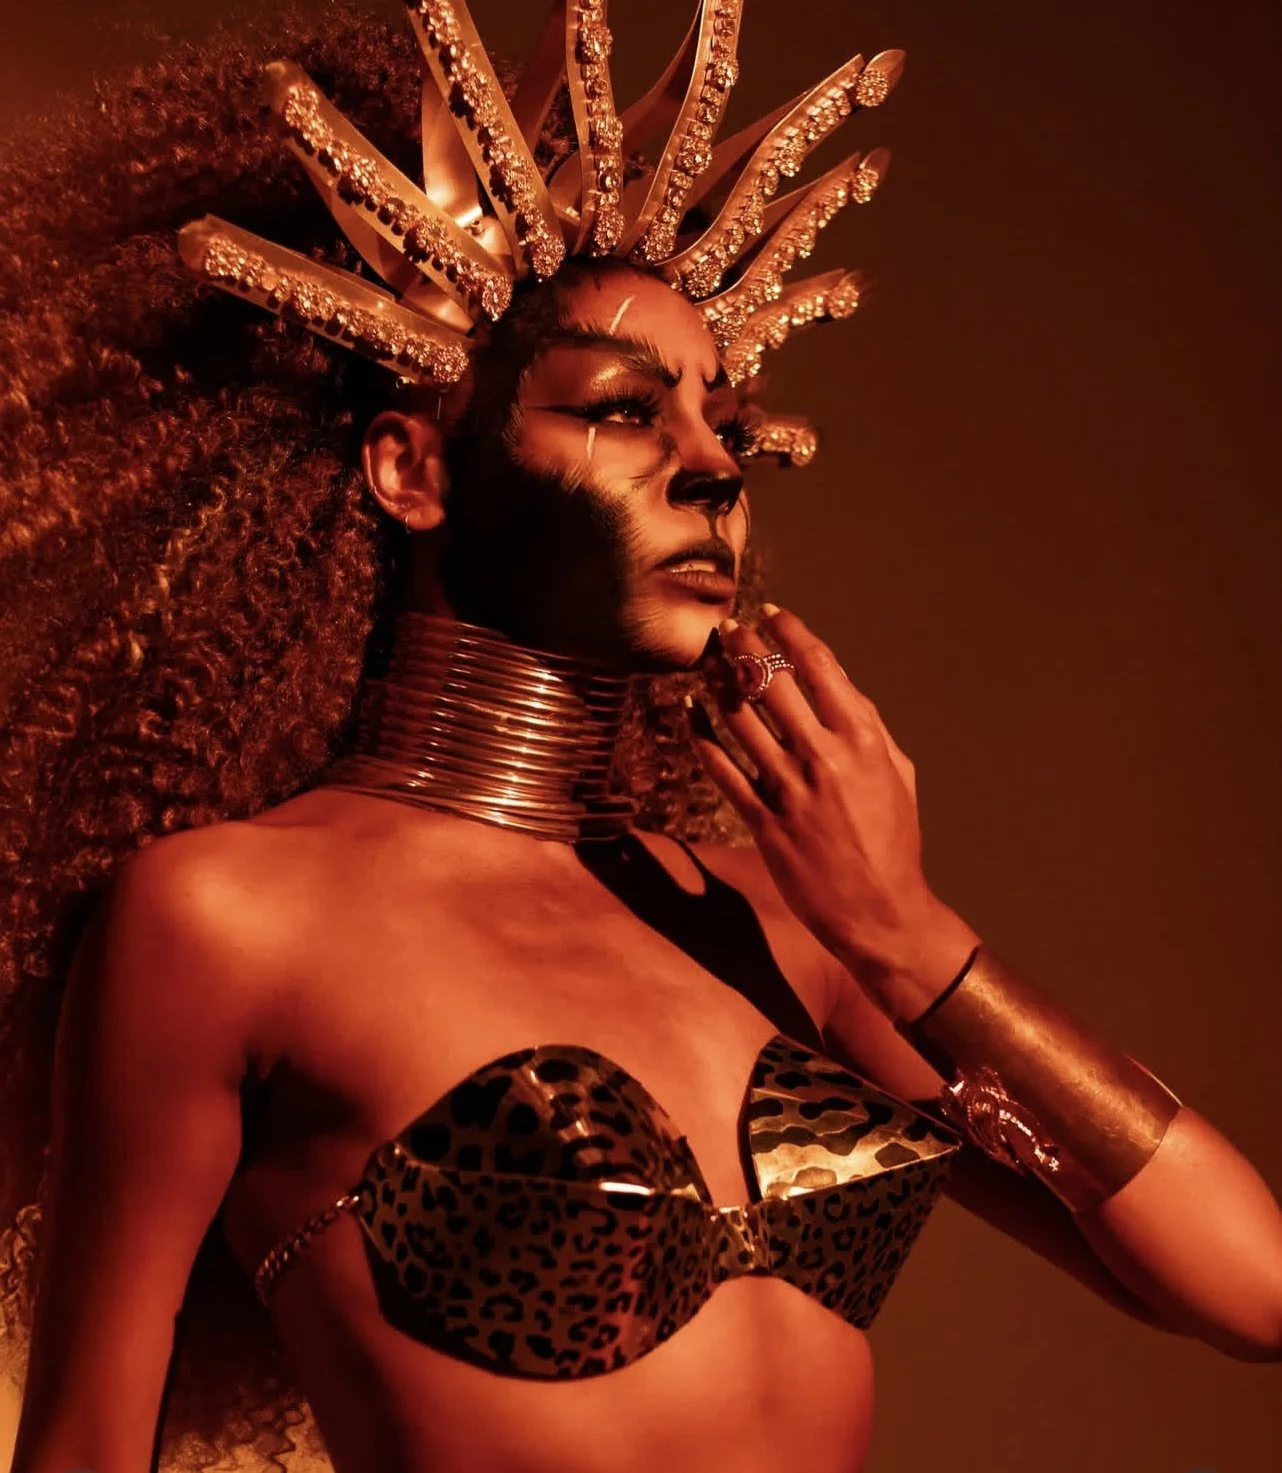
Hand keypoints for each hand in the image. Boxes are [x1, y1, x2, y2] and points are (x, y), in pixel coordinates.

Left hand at [688, 605, 977, 1013]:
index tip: (771, 614)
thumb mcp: (897, 771)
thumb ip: (867, 725)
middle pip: (769, 683)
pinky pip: (718, 767)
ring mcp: (788, 789)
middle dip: (744, 646)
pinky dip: (700, 733)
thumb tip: (837, 684)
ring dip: (718, 683)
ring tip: (709, 663)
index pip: (818, 667)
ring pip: (737, 718)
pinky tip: (691, 712)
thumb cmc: (893, 838)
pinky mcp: (761, 820)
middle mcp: (823, 757)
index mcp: (862, 740)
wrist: (879, 909)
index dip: (789, 632)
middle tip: (727, 629)